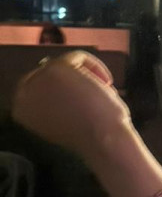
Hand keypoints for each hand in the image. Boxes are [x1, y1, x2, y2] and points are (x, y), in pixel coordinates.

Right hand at [12, 51, 133, 163]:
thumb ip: (55, 103)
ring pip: (65, 64)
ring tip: (102, 92)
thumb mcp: (63, 120)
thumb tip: (65, 85)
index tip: (84, 96)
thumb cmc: (90, 136)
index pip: (39, 87)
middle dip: (74, 79)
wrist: (101, 140)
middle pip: (51, 73)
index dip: (64, 88)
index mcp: (22, 110)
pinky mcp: (55, 69)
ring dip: (86, 75)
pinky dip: (95, 67)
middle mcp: (23, 94)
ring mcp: (37, 80)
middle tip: (95, 91)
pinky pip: (77, 56)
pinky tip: (105, 84)